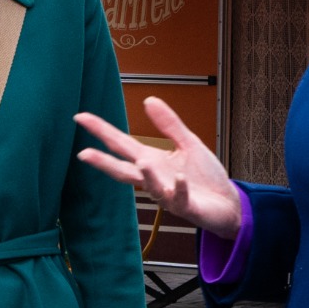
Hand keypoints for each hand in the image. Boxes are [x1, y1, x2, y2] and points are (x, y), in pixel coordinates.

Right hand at [74, 98, 245, 238]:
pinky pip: (181, 197)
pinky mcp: (187, 207)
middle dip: (104, 163)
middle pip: (124, 171)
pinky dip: (179, 188)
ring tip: (141, 162)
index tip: (80, 117)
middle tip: (83, 154)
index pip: (121, 145)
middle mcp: (155, 179)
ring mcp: (169, 195)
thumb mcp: (188, 144)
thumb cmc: (205, 178)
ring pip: (152, 187)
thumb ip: (169, 125)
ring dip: (147, 176)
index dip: (101, 131)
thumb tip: (148, 100)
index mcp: (152, 161)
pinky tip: (180, 178)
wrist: (228, 204)